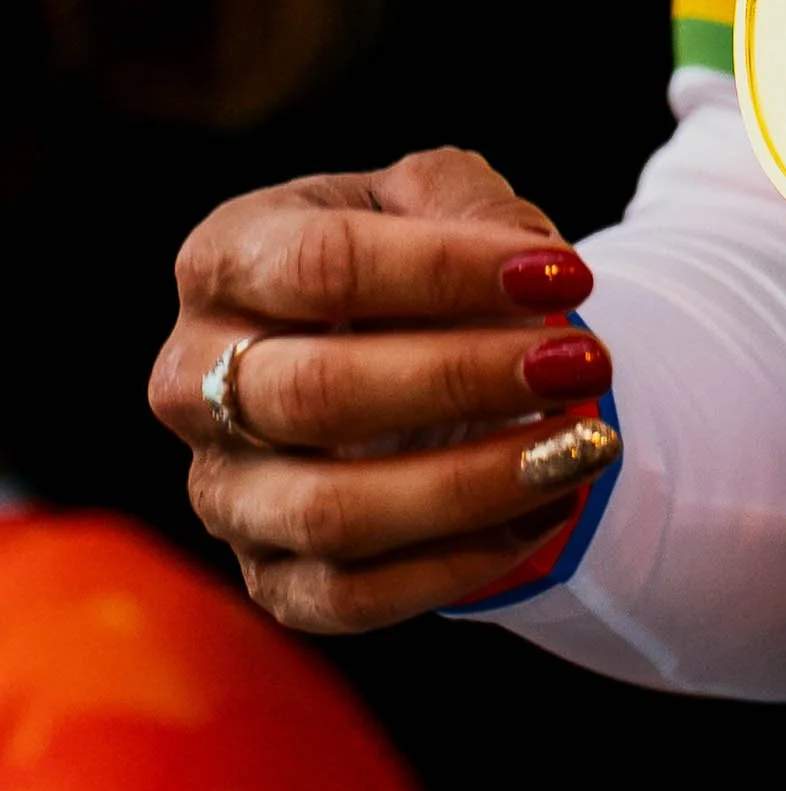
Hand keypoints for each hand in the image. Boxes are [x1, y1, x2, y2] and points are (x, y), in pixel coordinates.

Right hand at [149, 148, 621, 631]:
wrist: (398, 350)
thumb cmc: (412, 262)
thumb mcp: (435, 194)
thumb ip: (467, 202)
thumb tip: (528, 262)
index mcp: (226, 262)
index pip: (322, 264)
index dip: (447, 270)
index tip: (568, 278)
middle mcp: (194, 382)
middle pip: (317, 392)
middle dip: (466, 380)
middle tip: (587, 363)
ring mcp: (225, 489)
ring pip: (333, 509)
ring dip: (475, 484)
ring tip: (586, 446)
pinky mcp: (270, 575)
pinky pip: (353, 596)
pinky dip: (463, 561)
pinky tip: (550, 509)